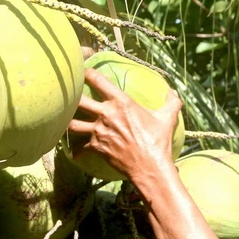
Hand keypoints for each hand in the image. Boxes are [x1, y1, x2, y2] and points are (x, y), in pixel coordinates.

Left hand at [67, 68, 182, 181]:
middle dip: (70, 96)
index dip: (87, 73)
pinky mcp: (96, 147)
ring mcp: (98, 131)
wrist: (150, 167)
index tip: (83, 71)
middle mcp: (106, 114)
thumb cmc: (158, 141)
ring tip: (63, 120)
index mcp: (121, 102)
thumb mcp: (167, 118)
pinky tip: (76, 152)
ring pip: (72, 123)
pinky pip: (79, 147)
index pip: (98, 80)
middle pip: (78, 100)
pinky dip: (76, 150)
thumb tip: (174, 92)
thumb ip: (171, 102)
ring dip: (67, 121)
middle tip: (66, 94)